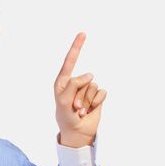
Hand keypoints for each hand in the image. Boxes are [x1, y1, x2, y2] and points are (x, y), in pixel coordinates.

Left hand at [54, 32, 107, 147]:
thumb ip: (73, 85)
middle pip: (83, 79)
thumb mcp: (64, 101)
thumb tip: (90, 75)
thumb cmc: (66, 116)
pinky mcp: (97, 96)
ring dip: (87, 101)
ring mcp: (86, 89)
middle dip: (80, 95)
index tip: (82, 33)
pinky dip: (96, 103)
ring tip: (80, 110)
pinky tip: (90, 110)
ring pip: (93, 86)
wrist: (77, 132)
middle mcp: (75, 83)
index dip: (76, 47)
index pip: (70, 62)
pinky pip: (101, 93)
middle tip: (74, 108)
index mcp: (62, 82)